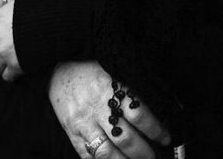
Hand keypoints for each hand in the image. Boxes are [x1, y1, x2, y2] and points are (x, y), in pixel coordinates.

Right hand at [49, 61, 169, 158]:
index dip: (155, 129)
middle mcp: (98, 107)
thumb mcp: (113, 72)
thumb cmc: (90, 71)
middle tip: (153, 157)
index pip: (139, 113)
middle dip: (144, 153)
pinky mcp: (72, 133)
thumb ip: (133, 89)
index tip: (166, 138)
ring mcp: (84, 123)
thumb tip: (163, 104)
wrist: (56, 71)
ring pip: (108, 152)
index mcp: (111, 88)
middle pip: (125, 138)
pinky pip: (88, 156)